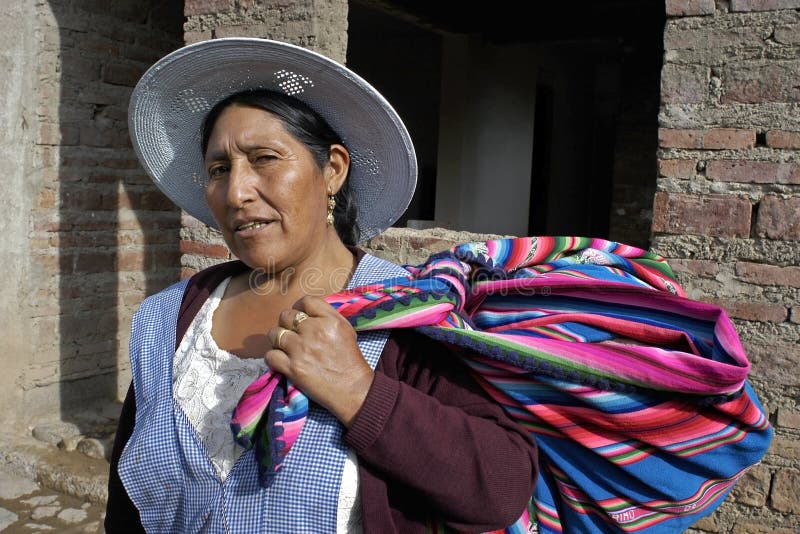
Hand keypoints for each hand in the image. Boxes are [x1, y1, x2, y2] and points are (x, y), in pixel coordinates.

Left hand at [265, 296, 373, 426]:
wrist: (352, 389)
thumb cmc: (350, 360)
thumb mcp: (346, 330)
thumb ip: (327, 317)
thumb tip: (305, 312)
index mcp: (330, 320)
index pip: (305, 301)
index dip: (299, 308)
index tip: (299, 318)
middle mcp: (315, 331)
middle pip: (286, 316)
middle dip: (287, 324)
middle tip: (292, 335)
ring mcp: (301, 349)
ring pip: (274, 334)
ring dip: (278, 340)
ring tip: (285, 348)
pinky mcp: (293, 368)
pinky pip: (270, 355)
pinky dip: (274, 358)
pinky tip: (282, 361)